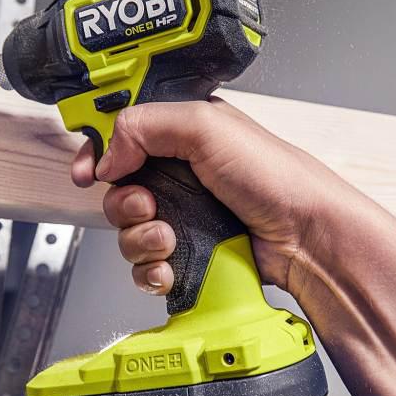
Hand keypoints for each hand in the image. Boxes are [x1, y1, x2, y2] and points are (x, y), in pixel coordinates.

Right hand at [70, 97, 351, 297]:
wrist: (306, 237)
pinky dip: (151, 270)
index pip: (121, 137)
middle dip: (122, 203)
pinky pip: (146, 267)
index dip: (98, 153)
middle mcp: (180, 174)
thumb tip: (107, 154)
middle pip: (117, 190)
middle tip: (147, 207)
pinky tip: (170, 267)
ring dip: (139, 239)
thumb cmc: (275, 177)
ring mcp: (184, 216)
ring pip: (127, 232)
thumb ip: (145, 126)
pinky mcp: (189, 254)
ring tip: (168, 238)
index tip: (89, 171)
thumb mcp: (206, 126)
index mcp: (181, 134)